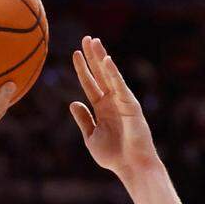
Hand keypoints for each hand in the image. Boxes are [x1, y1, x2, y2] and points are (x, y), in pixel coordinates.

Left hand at [70, 36, 158, 178]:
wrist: (130, 165)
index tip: (75, 53)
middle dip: (93, 56)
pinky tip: (106, 61)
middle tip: (86, 38)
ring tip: (94, 42)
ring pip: (110, 75)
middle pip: (100, 74)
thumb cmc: (113, 155)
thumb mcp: (91, 137)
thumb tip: (73, 102)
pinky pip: (120, 86)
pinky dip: (113, 73)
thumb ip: (84, 119)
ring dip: (102, 57)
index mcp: (102, 108)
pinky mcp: (130, 105)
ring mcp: (122, 101)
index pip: (90, 84)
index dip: (82, 69)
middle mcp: (112, 101)